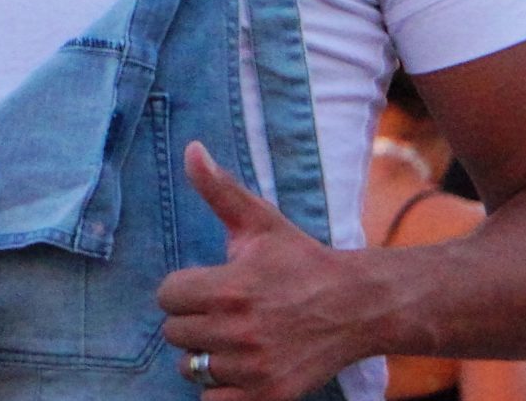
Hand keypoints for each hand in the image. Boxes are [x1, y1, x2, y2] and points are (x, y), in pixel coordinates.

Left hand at [156, 142, 359, 400]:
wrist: (357, 306)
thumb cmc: (301, 260)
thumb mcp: (260, 221)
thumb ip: (218, 189)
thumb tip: (190, 148)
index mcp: (230, 286)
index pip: (167, 296)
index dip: (182, 289)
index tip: (207, 285)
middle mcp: (239, 330)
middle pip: (175, 333)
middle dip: (192, 320)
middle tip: (223, 311)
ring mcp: (254, 367)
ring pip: (192, 367)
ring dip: (206, 353)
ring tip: (234, 336)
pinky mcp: (269, 395)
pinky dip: (219, 389)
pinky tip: (239, 366)